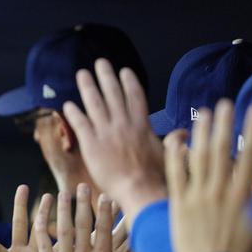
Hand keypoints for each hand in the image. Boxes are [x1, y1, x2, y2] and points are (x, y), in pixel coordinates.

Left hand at [35, 185, 142, 251]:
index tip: (105, 197)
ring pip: (63, 229)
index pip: (104, 231)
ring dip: (62, 209)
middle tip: (81, 186)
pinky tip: (39, 214)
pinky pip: (43, 244)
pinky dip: (41, 228)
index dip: (105, 212)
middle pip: (84, 224)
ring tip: (61, 193)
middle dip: (83, 203)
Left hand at [63, 59, 165, 223]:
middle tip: (100, 62)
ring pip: (95, 104)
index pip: (135, 96)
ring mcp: (107, 133)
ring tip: (82, 74)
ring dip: (88, 86)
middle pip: (113, 94)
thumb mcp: (169, 154)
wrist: (139, 188)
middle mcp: (123, 124)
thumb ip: (173, 141)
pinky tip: (67, 104)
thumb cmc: (156, 176)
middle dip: (106, 76)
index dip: (128, 82)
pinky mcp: (92, 145)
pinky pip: (81, 124)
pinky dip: (74, 113)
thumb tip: (183, 133)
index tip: (124, 71)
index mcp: (142, 124)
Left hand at [166, 100, 251, 251]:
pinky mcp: (178, 207)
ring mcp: (197, 199)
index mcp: (241, 196)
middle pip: (222, 152)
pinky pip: (175, 177)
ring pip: (199, 160)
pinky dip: (176, 158)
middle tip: (224, 104)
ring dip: (201, 134)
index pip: (248, 156)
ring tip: (203, 114)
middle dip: (224, 125)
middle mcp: (219, 193)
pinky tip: (175, 140)